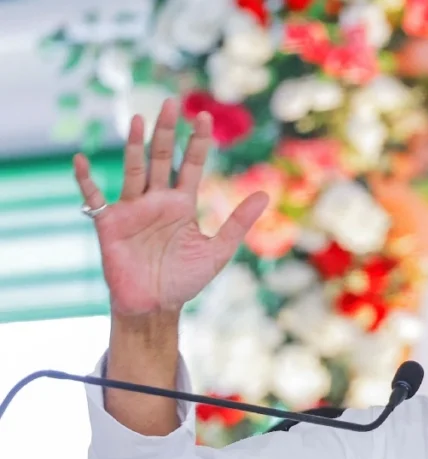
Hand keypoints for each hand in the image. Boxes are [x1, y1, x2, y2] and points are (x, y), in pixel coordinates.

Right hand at [74, 99, 268, 316]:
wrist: (155, 307)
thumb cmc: (184, 280)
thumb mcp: (218, 250)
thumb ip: (238, 223)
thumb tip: (266, 194)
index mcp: (182, 204)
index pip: (191, 165)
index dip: (197, 142)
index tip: (204, 116)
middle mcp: (157, 200)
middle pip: (162, 158)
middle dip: (167, 132)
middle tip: (172, 103)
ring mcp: (132, 209)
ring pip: (134, 169)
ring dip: (134, 145)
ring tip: (138, 118)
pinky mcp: (110, 223)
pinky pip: (95, 197)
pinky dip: (86, 179)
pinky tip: (81, 160)